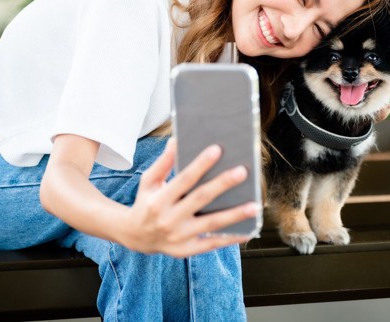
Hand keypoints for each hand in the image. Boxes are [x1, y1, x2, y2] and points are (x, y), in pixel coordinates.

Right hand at [123, 138, 258, 257]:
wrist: (135, 236)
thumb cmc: (146, 202)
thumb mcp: (149, 181)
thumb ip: (163, 162)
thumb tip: (176, 140)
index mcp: (159, 199)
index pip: (184, 179)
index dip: (200, 164)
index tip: (217, 150)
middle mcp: (169, 219)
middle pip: (200, 199)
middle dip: (222, 184)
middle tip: (242, 172)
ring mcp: (178, 237)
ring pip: (211, 224)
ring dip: (234, 215)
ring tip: (255, 205)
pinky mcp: (186, 250)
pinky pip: (212, 244)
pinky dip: (230, 238)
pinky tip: (247, 230)